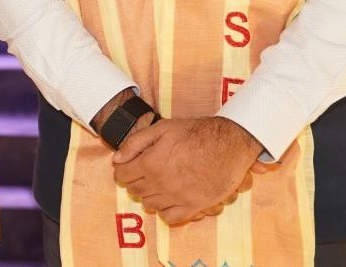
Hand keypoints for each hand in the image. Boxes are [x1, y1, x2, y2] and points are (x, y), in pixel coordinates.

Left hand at [112, 116, 262, 224]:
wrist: (228, 144)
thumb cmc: (195, 133)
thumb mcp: (162, 128)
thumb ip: (135, 143)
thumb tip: (117, 158)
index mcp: (150, 163)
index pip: (122, 175)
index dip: (122, 170)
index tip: (126, 168)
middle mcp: (160, 183)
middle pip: (135, 191)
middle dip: (134, 182)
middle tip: (143, 174)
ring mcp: (177, 197)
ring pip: (150, 204)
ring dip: (149, 195)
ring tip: (157, 185)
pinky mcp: (193, 206)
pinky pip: (170, 217)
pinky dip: (165, 211)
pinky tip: (169, 199)